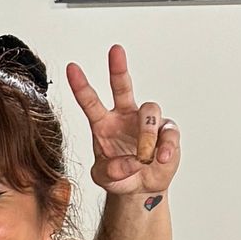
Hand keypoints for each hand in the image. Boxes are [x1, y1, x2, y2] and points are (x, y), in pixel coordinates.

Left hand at [65, 46, 179, 202]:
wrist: (141, 189)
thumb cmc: (119, 177)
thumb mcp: (105, 178)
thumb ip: (110, 171)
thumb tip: (129, 162)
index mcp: (103, 123)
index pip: (90, 101)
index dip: (81, 85)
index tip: (71, 68)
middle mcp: (125, 116)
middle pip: (122, 86)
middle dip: (118, 68)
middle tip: (115, 50)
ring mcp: (147, 123)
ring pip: (149, 111)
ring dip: (147, 134)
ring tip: (144, 157)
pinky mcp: (167, 132)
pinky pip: (169, 132)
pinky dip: (166, 147)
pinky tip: (161, 158)